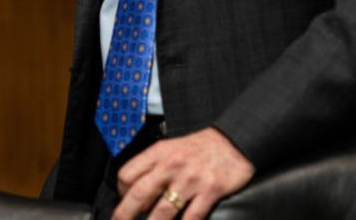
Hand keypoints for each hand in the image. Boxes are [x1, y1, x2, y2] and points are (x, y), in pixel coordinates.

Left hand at [113, 127, 253, 218]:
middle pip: (139, 194)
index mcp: (159, 152)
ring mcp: (191, 179)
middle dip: (125, 215)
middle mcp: (172, 165)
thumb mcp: (172, 147)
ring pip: (163, 211)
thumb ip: (154, 166)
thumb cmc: (201, 147)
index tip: (123, 202)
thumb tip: (137, 191)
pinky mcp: (210, 191)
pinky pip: (191, 217)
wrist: (234, 142)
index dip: (121, 192)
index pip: (128, 174)